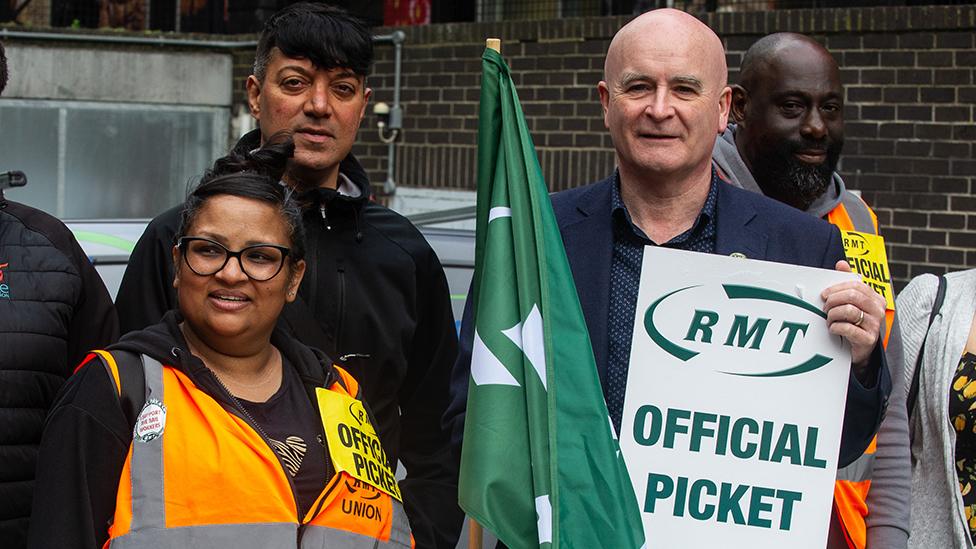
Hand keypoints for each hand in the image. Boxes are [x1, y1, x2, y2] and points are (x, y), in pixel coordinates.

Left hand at [821, 260, 885, 375]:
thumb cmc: (853, 322)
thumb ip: (847, 282)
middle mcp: (878, 310)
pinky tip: (833, 329)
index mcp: (876, 298)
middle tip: (824, 307)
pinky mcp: (868, 339)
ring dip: (832, 315)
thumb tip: (842, 263)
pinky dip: (835, 327)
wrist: (859, 349)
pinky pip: (847, 328)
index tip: (824, 294)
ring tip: (829, 319)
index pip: (856, 285)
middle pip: (852, 296)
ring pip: (848, 311)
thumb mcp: (851, 302)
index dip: (837, 288)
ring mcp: (875, 325)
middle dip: (833, 300)